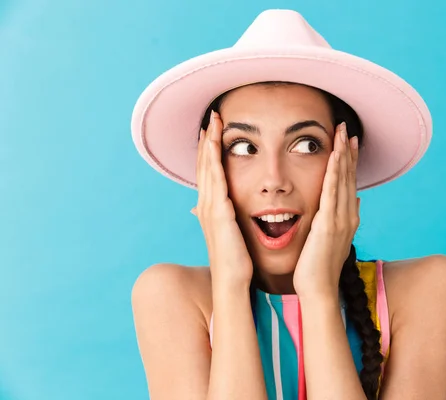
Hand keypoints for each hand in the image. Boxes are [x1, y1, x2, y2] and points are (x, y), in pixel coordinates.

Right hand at [191, 111, 253, 289]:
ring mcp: (210, 208)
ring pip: (207, 168)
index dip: (210, 151)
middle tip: (212, 117)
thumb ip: (227, 219)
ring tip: (213, 122)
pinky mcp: (218, 212)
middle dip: (208, 140)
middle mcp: (206, 205)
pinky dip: (214, 160)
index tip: (214, 131)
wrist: (233, 281)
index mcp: (211, 209)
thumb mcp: (231, 235)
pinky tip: (216, 145)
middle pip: (205, 165)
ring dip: (210, 143)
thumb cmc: (236, 261)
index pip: (209, 172)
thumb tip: (226, 210)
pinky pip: (215, 180)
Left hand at [293, 122, 359, 296]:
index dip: (349, 161)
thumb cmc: (318, 267)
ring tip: (342, 133)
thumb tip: (353, 200)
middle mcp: (348, 215)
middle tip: (346, 127)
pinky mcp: (329, 223)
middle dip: (348, 151)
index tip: (348, 142)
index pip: (348, 183)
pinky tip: (334, 155)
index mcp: (347, 218)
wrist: (318, 289)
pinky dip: (334, 172)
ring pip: (342, 180)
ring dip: (343, 154)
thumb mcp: (332, 239)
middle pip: (349, 176)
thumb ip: (341, 218)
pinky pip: (331, 192)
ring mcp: (340, 219)